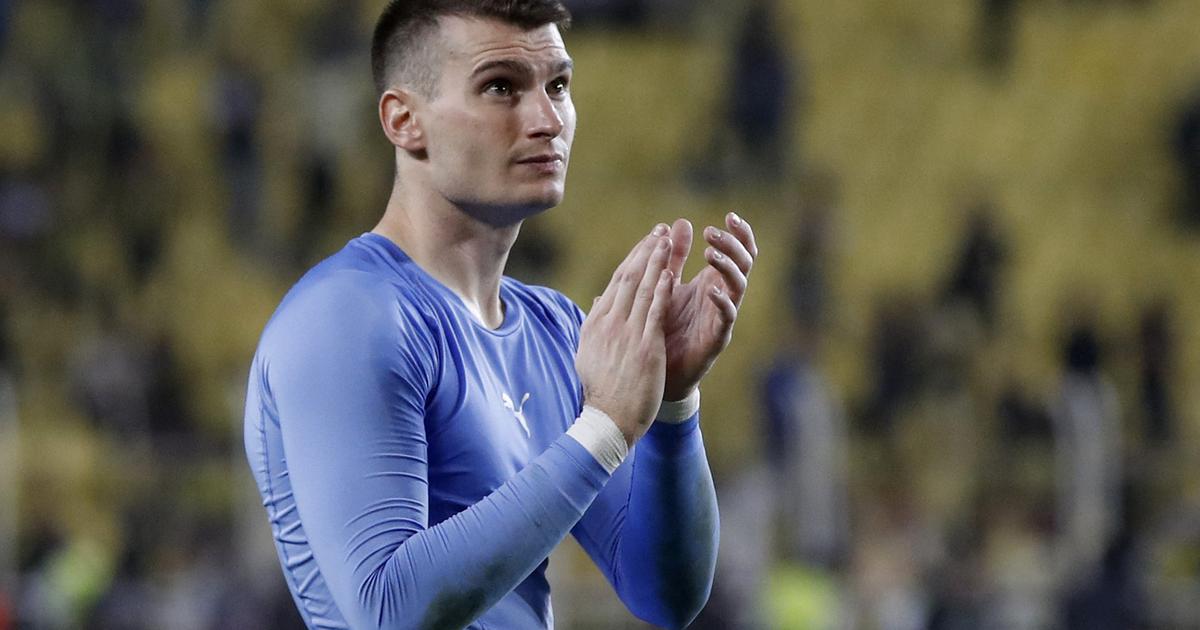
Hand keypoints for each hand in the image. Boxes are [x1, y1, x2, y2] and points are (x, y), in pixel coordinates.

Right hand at [576, 226, 673, 445]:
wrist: (607, 420)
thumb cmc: (601, 391)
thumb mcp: (590, 353)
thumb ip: (596, 324)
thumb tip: (598, 303)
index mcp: (596, 324)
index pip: (616, 283)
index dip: (632, 259)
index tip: (646, 242)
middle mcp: (609, 324)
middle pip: (627, 278)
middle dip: (645, 251)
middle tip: (659, 230)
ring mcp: (626, 335)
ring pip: (641, 289)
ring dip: (655, 262)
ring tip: (667, 241)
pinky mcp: (644, 348)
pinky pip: (654, 312)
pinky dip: (661, 291)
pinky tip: (671, 273)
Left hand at [661, 213, 758, 400]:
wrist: (658, 370)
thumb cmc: (664, 326)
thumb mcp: (666, 284)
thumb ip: (675, 256)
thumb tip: (680, 222)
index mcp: (713, 280)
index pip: (738, 252)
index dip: (739, 234)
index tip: (731, 216)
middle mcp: (723, 296)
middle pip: (744, 263)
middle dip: (732, 244)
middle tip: (712, 233)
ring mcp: (722, 317)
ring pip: (739, 286)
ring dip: (727, 267)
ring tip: (709, 253)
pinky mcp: (716, 338)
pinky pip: (726, 318)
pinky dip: (722, 302)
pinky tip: (710, 290)